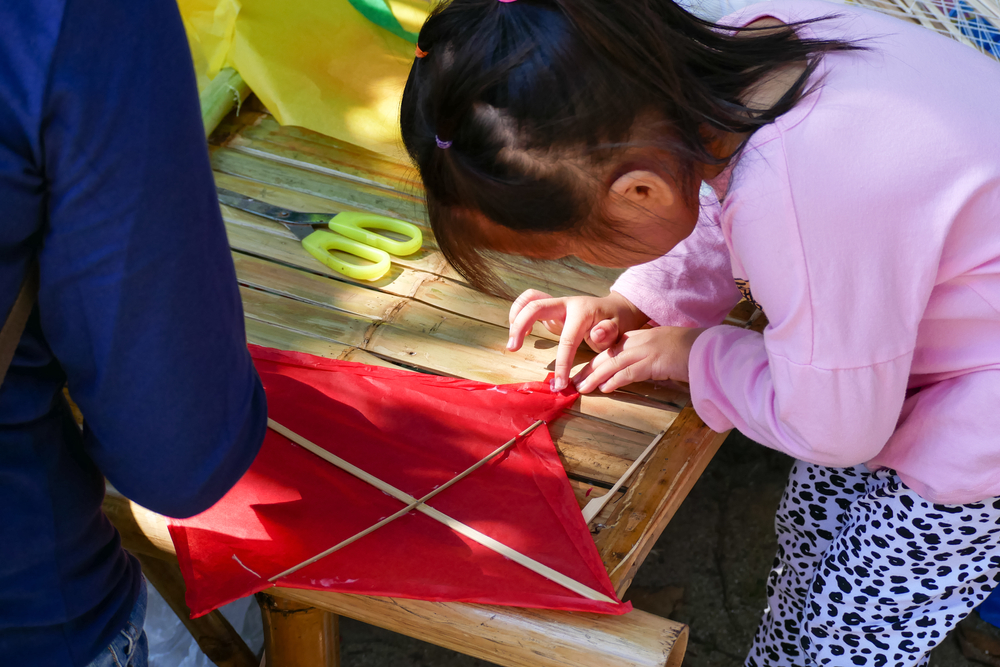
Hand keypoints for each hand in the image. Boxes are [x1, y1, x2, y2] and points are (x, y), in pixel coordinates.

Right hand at [507, 290, 648, 390]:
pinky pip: (529, 303)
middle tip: (513, 349)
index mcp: (582, 312)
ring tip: (513, 340)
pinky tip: (522, 332)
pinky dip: (519, 313)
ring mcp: (557, 304)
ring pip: (529, 299)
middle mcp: (566, 304)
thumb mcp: (619, 330)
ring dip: (516, 316)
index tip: (558, 384)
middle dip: (520, 326)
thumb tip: (596, 334)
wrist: (616, 310)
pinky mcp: (550, 308)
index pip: (567, 339)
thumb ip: (609, 332)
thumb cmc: (616, 323)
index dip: (561, 363)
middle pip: (535, 306)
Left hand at [573, 326, 705, 393]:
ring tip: (583, 388)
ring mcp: (646, 350)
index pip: (611, 349)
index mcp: (640, 337)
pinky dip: (615, 380)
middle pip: (607, 355)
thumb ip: (646, 357)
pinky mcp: (654, 362)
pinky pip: (629, 372)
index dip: (595, 361)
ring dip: (596, 377)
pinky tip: (605, 388)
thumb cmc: (688, 351)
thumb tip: (634, 371)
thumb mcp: (662, 349)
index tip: (582, 372)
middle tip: (575, 382)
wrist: (706, 347)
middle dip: (589, 370)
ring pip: (613, 364)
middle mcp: (639, 341)